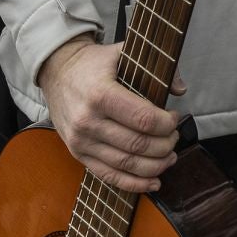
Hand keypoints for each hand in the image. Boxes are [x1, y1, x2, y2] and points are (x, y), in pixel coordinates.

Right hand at [37, 37, 180, 193]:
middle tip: (174, 137)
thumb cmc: (92, 63)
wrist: (56, 72)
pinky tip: (153, 181)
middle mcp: (88, 121)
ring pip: (127, 164)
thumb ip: (155, 67)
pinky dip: (134, 184)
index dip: (167, 124)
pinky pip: (109, 176)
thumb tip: (180, 89)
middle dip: (165, 144)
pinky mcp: (78, 154)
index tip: (174, 118)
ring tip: (170, 156)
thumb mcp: (121, 53)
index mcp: (100, 94)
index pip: (144, 120)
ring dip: (155, 165)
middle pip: (138, 144)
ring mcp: (81, 141)